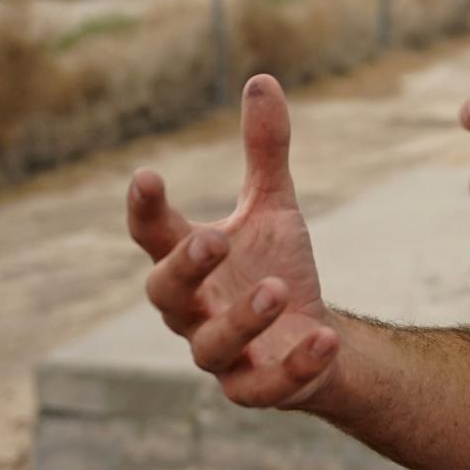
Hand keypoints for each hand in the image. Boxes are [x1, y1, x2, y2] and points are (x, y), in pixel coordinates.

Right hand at [127, 75, 341, 408]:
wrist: (313, 340)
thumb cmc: (276, 267)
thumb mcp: (273, 207)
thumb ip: (264, 152)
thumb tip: (261, 79)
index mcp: (190, 262)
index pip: (153, 234)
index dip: (145, 209)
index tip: (146, 175)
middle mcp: (192, 310)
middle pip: (164, 293)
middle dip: (184, 267)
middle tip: (212, 237)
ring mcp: (222, 355)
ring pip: (211, 347)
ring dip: (241, 318)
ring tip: (276, 288)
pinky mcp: (256, 390)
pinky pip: (265, 387)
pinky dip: (293, 364)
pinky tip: (324, 337)